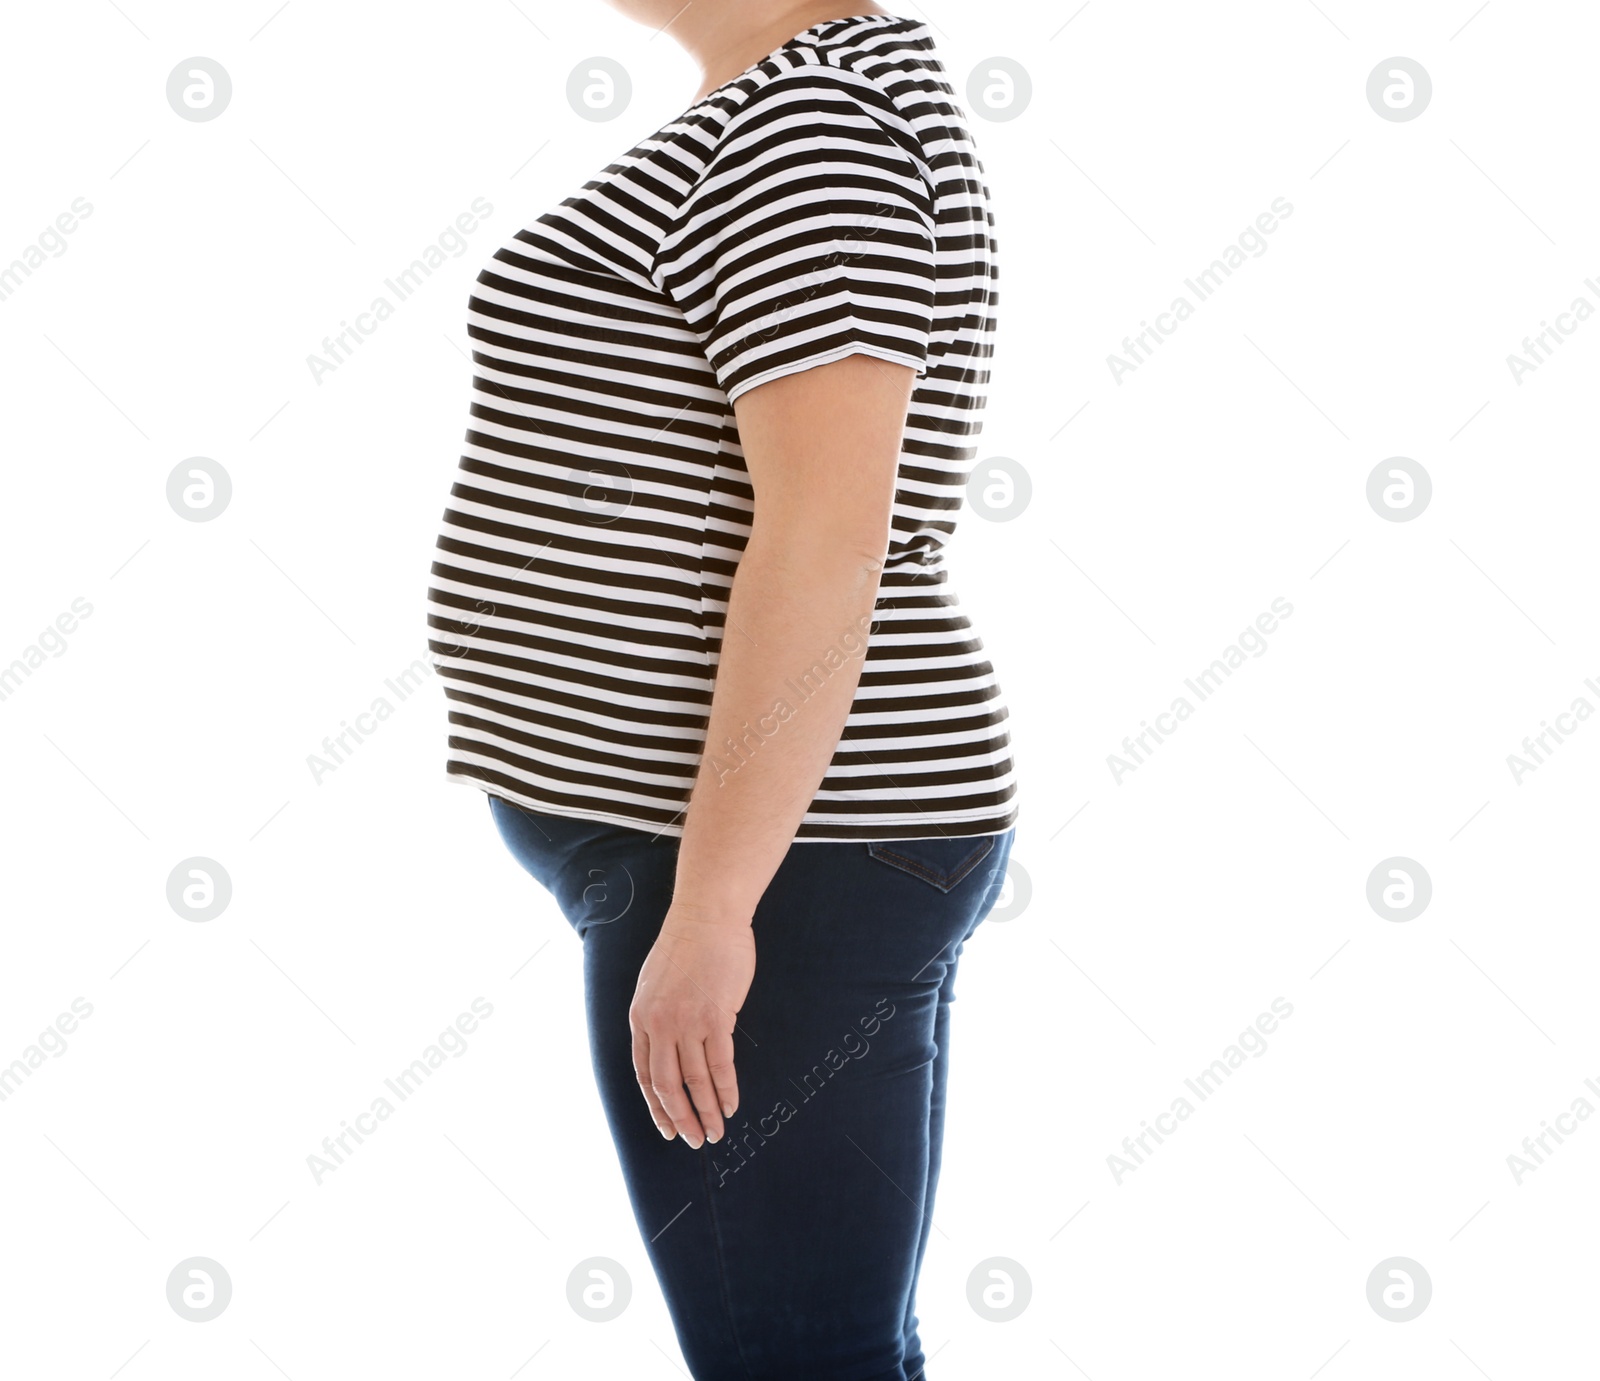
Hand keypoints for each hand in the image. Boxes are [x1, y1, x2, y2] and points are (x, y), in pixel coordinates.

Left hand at [629, 910, 754, 1147]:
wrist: (707, 916)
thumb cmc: (686, 946)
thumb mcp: (655, 984)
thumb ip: (657, 1017)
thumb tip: (668, 1048)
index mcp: (640, 1018)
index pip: (644, 1075)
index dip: (657, 1106)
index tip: (669, 1127)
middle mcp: (659, 1025)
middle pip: (667, 1085)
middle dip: (681, 1119)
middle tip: (694, 1140)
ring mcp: (687, 1023)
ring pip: (694, 1081)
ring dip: (706, 1112)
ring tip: (716, 1131)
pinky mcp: (716, 1017)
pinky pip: (720, 1064)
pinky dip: (725, 1089)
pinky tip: (731, 1104)